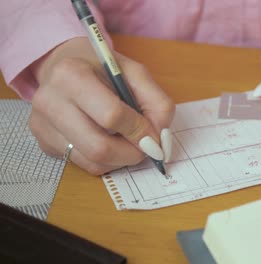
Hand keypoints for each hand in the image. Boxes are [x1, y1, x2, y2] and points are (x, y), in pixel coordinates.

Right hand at [29, 37, 174, 174]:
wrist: (62, 65)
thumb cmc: (101, 69)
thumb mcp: (135, 73)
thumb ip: (156, 102)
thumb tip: (160, 138)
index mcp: (71, 75)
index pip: (111, 116)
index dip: (140, 131)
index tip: (154, 136)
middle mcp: (50, 101)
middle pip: (99, 147)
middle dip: (131, 153)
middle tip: (146, 148)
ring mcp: (42, 125)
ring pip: (92, 162)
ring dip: (121, 159)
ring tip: (129, 143)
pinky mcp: (44, 142)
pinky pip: (84, 164)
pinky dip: (106, 160)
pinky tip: (110, 141)